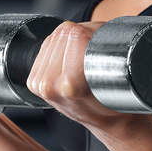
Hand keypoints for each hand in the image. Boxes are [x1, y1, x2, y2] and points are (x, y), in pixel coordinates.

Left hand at [24, 20, 144, 137]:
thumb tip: (84, 27)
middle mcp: (49, 85)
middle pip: (62, 35)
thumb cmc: (117, 98)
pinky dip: (57, 48)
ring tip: (81, 57)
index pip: (75, 34)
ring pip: (52, 39)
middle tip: (92, 53)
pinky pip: (44, 50)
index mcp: (69, 83)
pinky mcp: (34, 84)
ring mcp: (39, 85)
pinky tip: (68, 59)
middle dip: (79, 36)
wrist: (109, 123)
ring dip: (67, 41)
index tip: (100, 46)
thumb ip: (100, 41)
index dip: (92, 33)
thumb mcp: (117, 67)